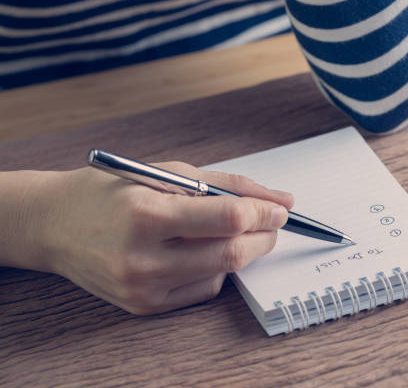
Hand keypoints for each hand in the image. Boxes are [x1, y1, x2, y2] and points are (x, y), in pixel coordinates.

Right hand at [0, 163, 292, 314]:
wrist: (55, 225)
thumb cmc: (111, 192)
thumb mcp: (167, 173)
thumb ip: (228, 185)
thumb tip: (281, 200)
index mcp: (147, 214)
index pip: (227, 218)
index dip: (264, 212)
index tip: (280, 208)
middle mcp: (142, 258)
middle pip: (231, 253)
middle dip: (263, 236)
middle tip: (271, 222)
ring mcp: (142, 287)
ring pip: (222, 273)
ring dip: (243, 251)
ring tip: (236, 230)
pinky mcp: (144, 306)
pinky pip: (203, 290)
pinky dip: (217, 269)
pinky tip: (205, 251)